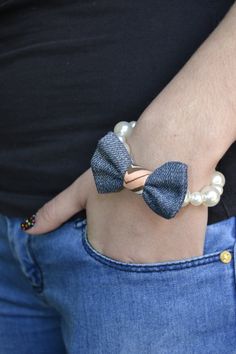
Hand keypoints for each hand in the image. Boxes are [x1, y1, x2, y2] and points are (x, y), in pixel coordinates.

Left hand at [22, 167, 207, 263]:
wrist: (166, 156)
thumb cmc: (121, 169)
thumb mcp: (83, 189)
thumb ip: (54, 212)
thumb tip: (29, 230)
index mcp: (100, 248)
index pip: (102, 264)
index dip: (114, 244)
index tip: (123, 228)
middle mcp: (127, 262)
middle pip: (127, 268)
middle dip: (132, 251)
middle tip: (141, 222)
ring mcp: (158, 263)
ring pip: (152, 271)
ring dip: (154, 254)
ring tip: (157, 222)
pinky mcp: (185, 257)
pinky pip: (178, 267)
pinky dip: (176, 254)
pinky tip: (174, 227)